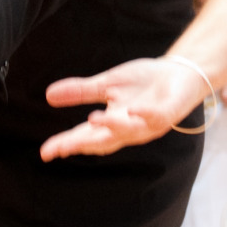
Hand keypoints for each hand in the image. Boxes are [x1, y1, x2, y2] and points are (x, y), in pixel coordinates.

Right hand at [42, 58, 203, 159]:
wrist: (180, 74)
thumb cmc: (145, 83)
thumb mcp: (108, 84)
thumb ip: (81, 92)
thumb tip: (48, 96)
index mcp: (113, 123)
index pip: (85, 136)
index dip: (66, 144)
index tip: (46, 152)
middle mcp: (130, 129)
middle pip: (103, 141)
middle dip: (84, 144)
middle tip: (64, 147)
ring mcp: (149, 123)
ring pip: (129, 132)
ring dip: (112, 127)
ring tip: (92, 118)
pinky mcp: (168, 113)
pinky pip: (157, 117)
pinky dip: (145, 115)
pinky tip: (132, 110)